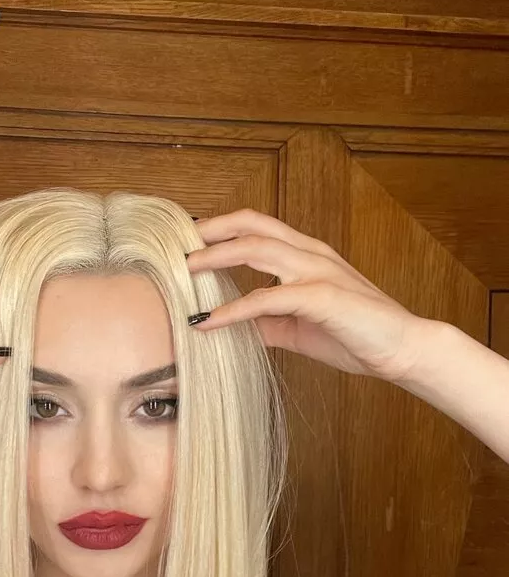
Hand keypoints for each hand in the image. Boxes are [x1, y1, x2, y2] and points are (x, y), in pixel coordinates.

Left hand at [186, 208, 428, 380]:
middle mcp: (310, 253)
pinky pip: (267, 298)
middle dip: (210, 232)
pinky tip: (208, 321)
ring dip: (215, 258)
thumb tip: (227, 326)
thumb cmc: (354, 335)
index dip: (220, 228)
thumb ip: (264, 321)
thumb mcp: (296, 327)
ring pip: (257, 249)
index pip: (256, 227)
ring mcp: (317, 271)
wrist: (401, 349)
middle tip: (175, 245)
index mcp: (306, 255)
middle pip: (251, 226)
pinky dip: (233, 309)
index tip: (188, 241)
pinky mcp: (321, 297)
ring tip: (183, 271)